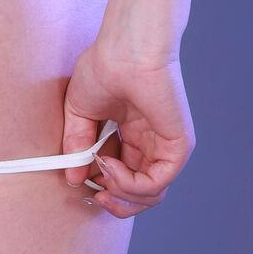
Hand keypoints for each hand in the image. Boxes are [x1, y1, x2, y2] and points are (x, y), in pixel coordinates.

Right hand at [61, 39, 194, 217]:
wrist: (125, 51)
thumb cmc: (104, 68)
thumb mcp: (79, 113)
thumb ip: (77, 148)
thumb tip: (74, 180)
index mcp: (132, 135)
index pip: (124, 178)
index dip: (102, 187)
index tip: (82, 181)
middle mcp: (151, 143)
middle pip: (141, 193)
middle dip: (115, 202)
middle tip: (97, 195)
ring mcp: (166, 146)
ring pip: (150, 195)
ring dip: (120, 195)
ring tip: (103, 176)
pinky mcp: (177, 147)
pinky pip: (156, 184)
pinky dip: (130, 185)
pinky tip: (111, 167)